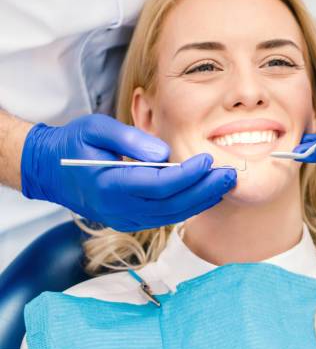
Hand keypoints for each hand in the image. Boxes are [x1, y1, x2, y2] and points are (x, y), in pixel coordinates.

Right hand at [20, 114, 235, 230]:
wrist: (52, 171)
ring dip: (202, 200)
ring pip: (173, 214)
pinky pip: (166, 216)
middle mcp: (119, 208)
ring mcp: (125, 218)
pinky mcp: (131, 220)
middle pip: (171, 204)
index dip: (187, 175)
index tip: (208, 160)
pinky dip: (189, 205)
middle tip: (230, 174)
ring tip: (226, 182)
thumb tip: (164, 154)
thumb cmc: (75, 143)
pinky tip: (208, 192)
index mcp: (109, 185)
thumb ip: (129, 138)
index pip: (158, 185)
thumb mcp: (95, 128)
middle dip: (204, 190)